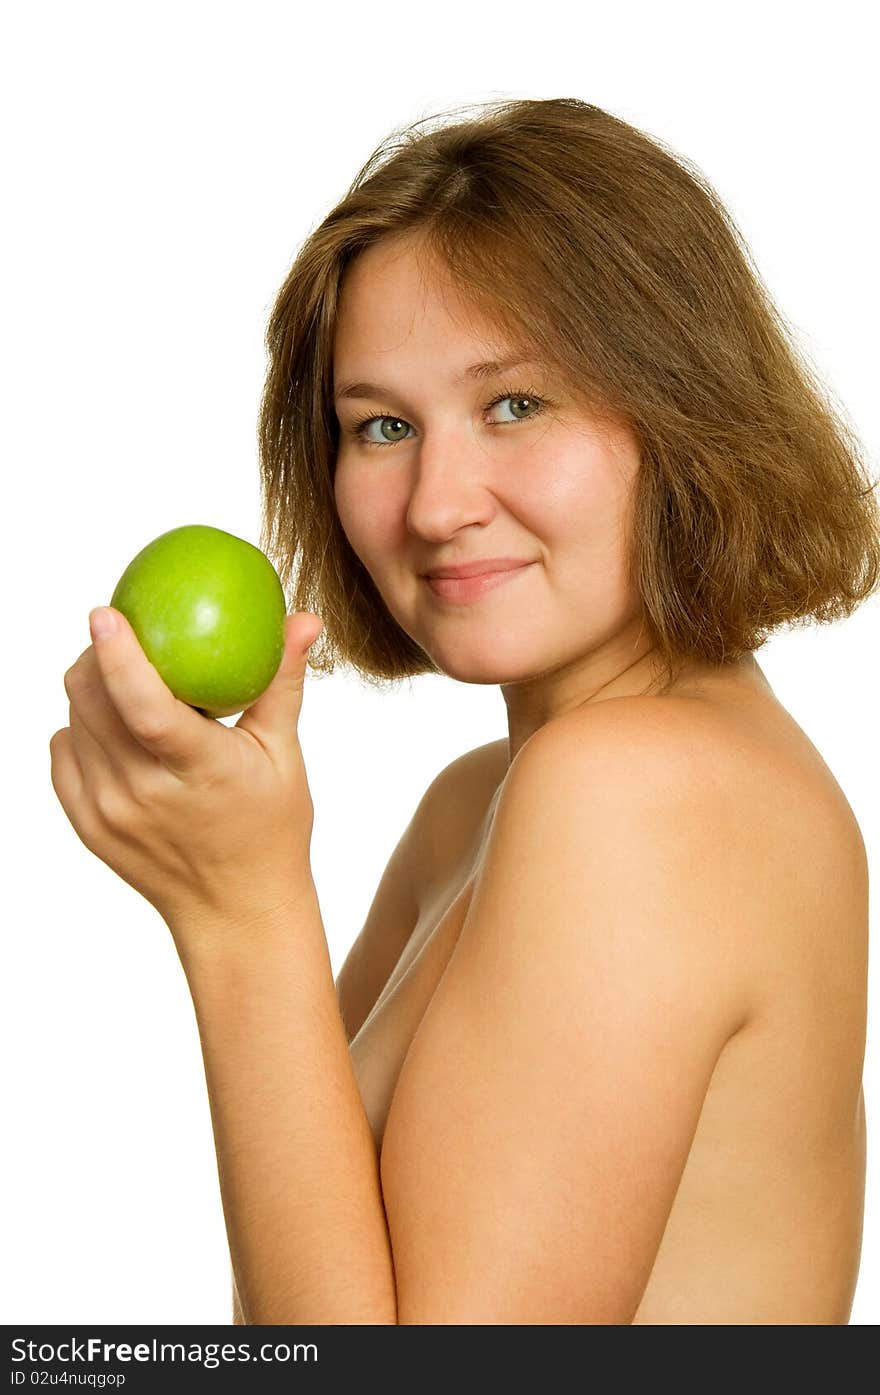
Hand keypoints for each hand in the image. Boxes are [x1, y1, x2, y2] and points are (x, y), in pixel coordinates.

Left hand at [50, 606, 323, 938]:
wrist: (235, 910)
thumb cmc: (270, 829)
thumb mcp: (283, 755)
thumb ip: (282, 681)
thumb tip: (304, 619)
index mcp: (197, 770)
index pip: (144, 707)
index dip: (118, 655)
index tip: (106, 611)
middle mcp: (140, 793)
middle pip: (90, 700)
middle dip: (98, 654)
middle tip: (126, 635)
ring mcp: (106, 811)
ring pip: (73, 720)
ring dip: (92, 690)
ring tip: (131, 687)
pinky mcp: (86, 824)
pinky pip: (64, 752)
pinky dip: (82, 729)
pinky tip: (117, 730)